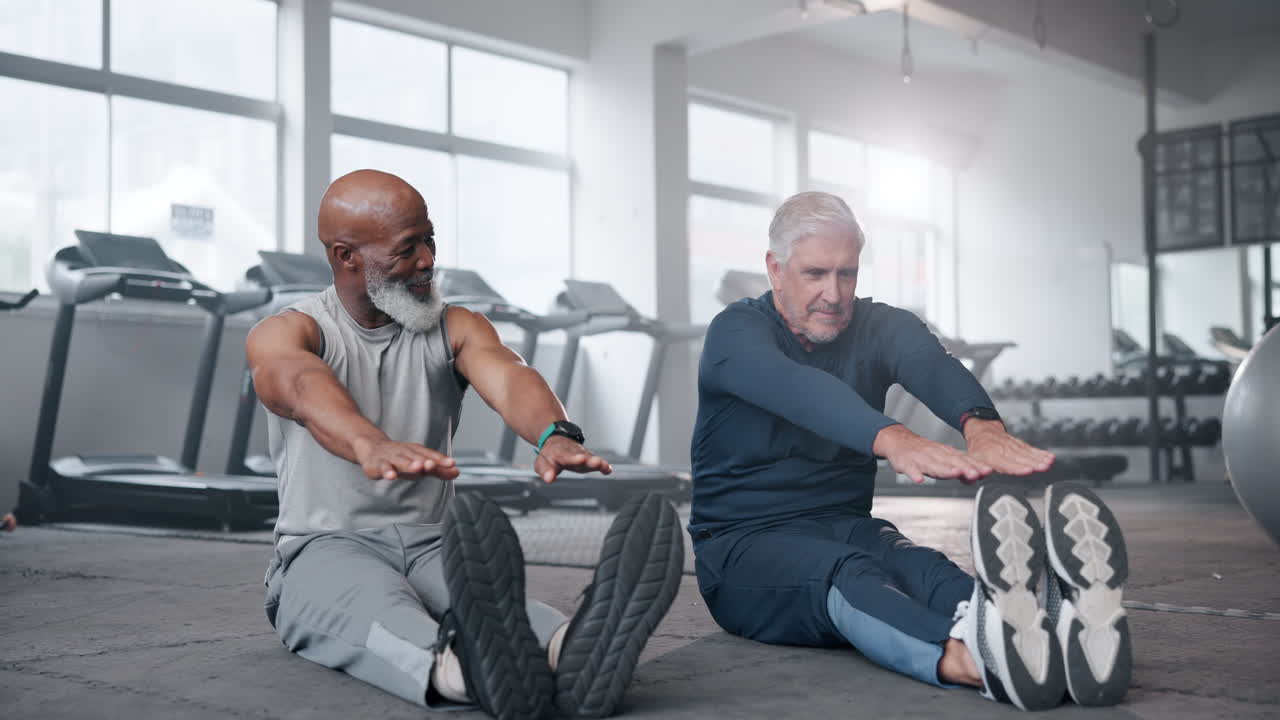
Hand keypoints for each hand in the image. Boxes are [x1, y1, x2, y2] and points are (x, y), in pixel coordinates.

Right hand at [352, 437, 459, 481]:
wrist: (372, 447)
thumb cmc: (400, 458)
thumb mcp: (418, 463)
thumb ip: (437, 470)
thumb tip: (457, 472)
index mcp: (416, 452)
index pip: (430, 456)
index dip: (441, 460)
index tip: (452, 463)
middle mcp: (405, 453)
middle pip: (418, 457)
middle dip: (427, 461)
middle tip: (435, 464)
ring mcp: (391, 458)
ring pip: (402, 462)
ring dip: (410, 465)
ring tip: (419, 468)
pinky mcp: (377, 464)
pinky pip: (383, 468)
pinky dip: (387, 471)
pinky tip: (392, 476)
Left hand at [533, 435, 612, 483]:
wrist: (556, 440)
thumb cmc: (550, 454)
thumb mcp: (542, 463)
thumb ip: (545, 471)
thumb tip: (549, 479)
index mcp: (560, 453)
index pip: (566, 456)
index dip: (572, 459)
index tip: (579, 460)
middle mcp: (573, 452)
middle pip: (581, 456)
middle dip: (588, 460)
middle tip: (595, 462)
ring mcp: (582, 455)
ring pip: (590, 458)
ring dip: (597, 462)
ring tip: (604, 466)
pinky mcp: (588, 459)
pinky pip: (596, 463)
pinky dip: (602, 466)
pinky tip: (608, 470)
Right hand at [873, 424, 992, 484]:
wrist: (900, 441)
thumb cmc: (924, 452)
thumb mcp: (944, 457)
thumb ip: (960, 467)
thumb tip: (978, 475)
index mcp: (946, 454)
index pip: (964, 460)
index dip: (976, 466)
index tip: (987, 471)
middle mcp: (936, 455)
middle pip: (952, 462)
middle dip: (964, 468)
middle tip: (975, 474)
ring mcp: (921, 459)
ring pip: (934, 465)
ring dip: (944, 470)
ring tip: (953, 474)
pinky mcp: (907, 464)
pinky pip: (911, 470)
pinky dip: (915, 474)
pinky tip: (919, 479)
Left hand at [965, 421, 1053, 475]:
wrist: (983, 429)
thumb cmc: (978, 448)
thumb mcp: (971, 459)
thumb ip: (972, 470)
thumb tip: (972, 477)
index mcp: (991, 456)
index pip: (1005, 463)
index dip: (1017, 467)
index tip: (1028, 470)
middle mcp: (1003, 450)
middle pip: (1020, 458)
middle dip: (1033, 463)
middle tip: (1044, 467)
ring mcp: (1012, 446)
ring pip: (1027, 452)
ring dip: (1039, 458)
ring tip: (1049, 462)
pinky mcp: (1019, 444)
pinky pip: (1030, 448)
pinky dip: (1040, 452)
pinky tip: (1049, 456)